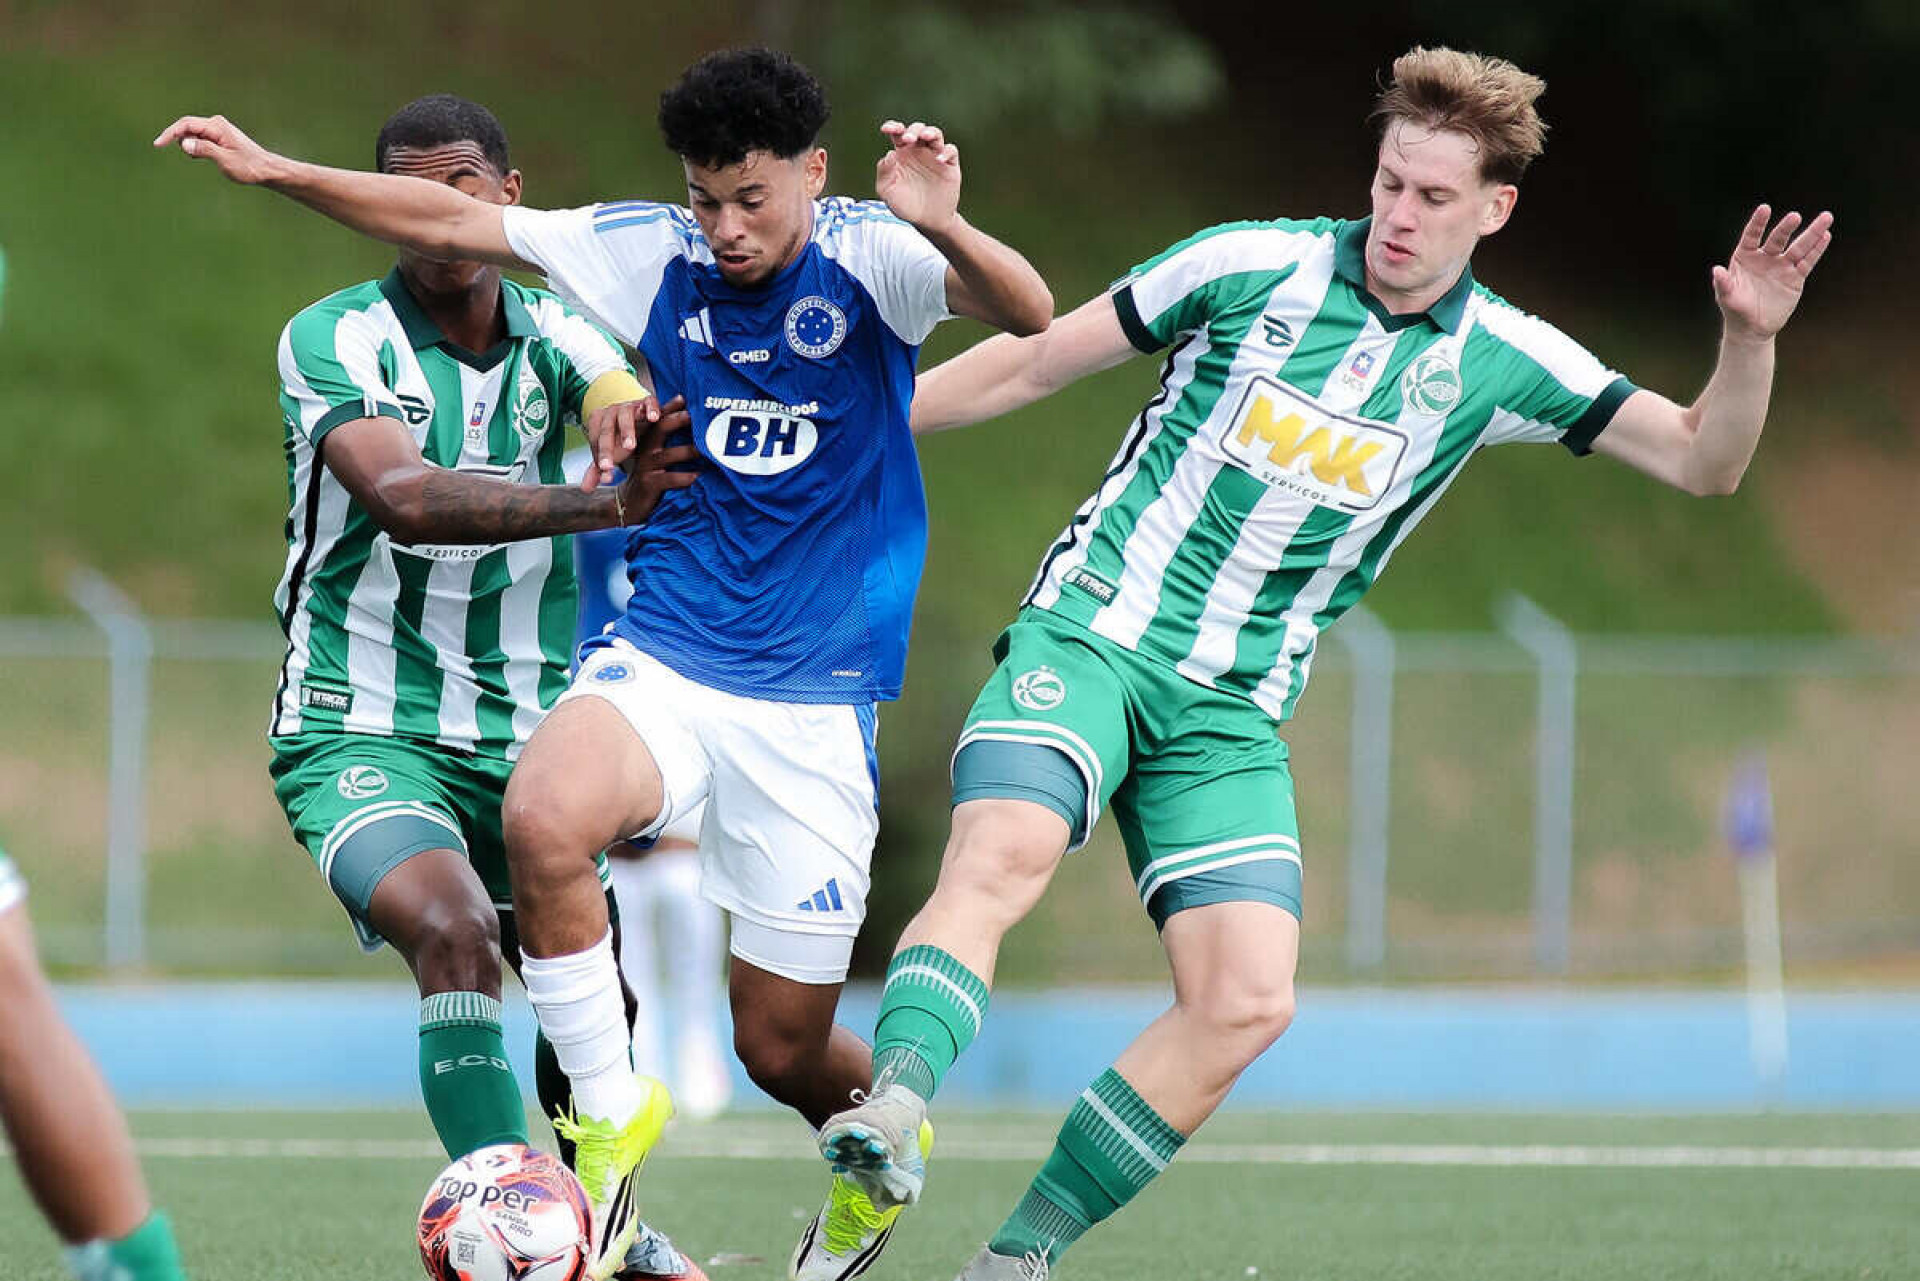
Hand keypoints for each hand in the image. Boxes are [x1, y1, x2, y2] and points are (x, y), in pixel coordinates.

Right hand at [152, 114, 285, 184]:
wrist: (267, 169)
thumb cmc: (249, 166)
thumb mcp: (225, 161)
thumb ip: (204, 150)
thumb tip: (184, 143)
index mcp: (216, 126)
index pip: (186, 124)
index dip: (170, 133)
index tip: (158, 144)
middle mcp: (216, 123)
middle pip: (186, 127)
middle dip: (180, 140)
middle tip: (194, 157)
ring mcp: (217, 129)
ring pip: (192, 134)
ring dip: (191, 146)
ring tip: (210, 159)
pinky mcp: (218, 136)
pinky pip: (199, 139)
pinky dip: (197, 148)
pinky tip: (209, 157)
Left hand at [582, 395, 672, 490]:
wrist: (640, 417)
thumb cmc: (622, 438)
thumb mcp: (611, 453)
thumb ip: (598, 470)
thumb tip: (585, 490)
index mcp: (598, 423)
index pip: (595, 440)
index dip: (599, 456)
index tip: (606, 473)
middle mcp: (611, 412)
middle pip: (606, 429)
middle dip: (607, 448)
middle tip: (609, 466)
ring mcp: (629, 405)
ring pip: (625, 415)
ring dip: (627, 430)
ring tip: (630, 447)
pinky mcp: (647, 401)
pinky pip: (648, 402)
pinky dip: (651, 409)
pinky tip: (654, 419)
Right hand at [615, 398, 699, 525]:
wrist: (629, 502)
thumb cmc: (651, 473)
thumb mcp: (657, 453)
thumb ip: (670, 437)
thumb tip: (693, 417)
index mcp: (648, 437)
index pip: (660, 417)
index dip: (671, 405)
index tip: (686, 396)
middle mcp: (645, 448)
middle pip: (661, 428)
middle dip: (678, 419)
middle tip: (695, 415)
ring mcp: (646, 466)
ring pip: (668, 454)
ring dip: (688, 450)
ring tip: (706, 450)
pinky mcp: (649, 483)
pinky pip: (669, 479)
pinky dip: (685, 477)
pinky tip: (698, 476)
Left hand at [876, 120, 960, 236]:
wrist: (927, 221)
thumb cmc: (905, 206)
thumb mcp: (887, 192)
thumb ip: (884, 173)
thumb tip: (890, 153)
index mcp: (902, 154)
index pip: (898, 134)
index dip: (893, 127)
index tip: (886, 129)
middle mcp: (919, 151)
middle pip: (917, 130)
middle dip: (912, 130)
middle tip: (907, 139)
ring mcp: (935, 157)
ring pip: (935, 134)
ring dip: (930, 132)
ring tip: (924, 137)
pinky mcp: (949, 166)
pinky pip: (951, 151)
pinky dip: (946, 152)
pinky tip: (939, 160)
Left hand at [1713, 204, 1833, 340]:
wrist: (1752, 328)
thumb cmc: (1735, 310)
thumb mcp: (1726, 297)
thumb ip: (1723, 283)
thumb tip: (1717, 270)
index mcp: (1745, 257)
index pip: (1751, 236)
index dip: (1757, 223)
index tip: (1764, 208)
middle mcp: (1765, 257)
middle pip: (1778, 239)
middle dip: (1786, 228)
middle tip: (1794, 217)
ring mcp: (1781, 266)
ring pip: (1799, 247)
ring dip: (1813, 233)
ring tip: (1826, 217)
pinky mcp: (1795, 277)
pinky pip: (1807, 262)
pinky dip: (1817, 250)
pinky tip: (1825, 236)